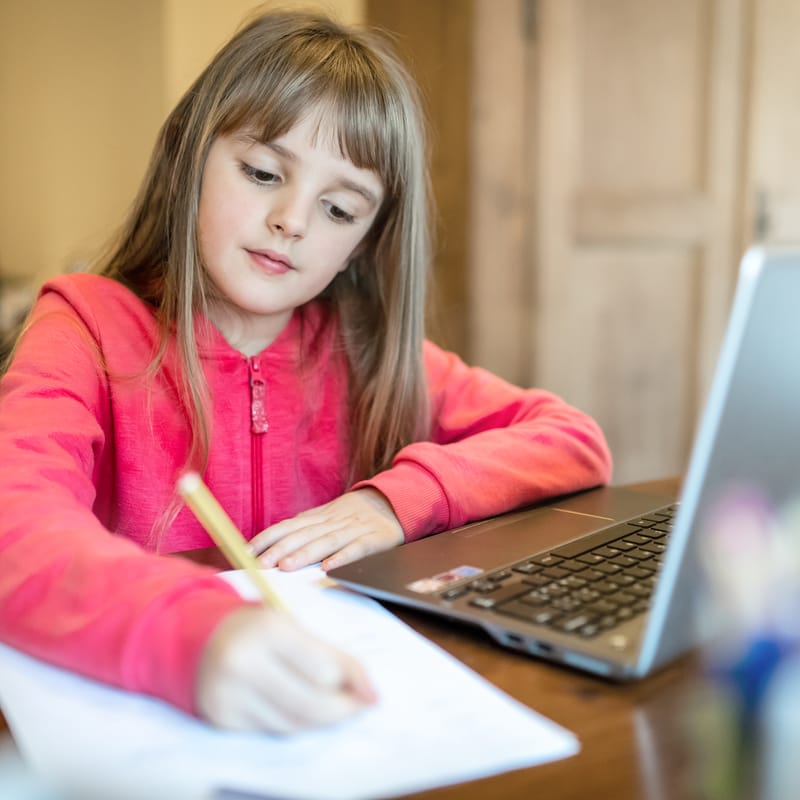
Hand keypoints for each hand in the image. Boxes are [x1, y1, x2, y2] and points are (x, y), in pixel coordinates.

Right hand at [196, 606, 375, 732]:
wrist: (197, 637)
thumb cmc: (256, 628)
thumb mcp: (290, 626)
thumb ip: (328, 654)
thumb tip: (368, 691)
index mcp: (267, 629)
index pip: (324, 668)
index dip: (354, 683)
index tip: (373, 694)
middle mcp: (244, 662)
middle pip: (311, 703)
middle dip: (343, 710)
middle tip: (359, 708)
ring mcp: (229, 694)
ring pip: (293, 724)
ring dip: (321, 720)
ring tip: (335, 709)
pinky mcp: (221, 719)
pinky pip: (271, 731)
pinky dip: (293, 724)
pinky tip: (301, 711)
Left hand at [249, 488, 403, 570]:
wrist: (395, 501)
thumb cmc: (356, 514)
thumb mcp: (328, 516)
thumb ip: (305, 529)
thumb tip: (272, 544)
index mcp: (320, 516)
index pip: (288, 526)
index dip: (267, 538)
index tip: (246, 552)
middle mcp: (333, 521)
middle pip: (303, 534)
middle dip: (280, 549)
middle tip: (260, 564)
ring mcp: (354, 529)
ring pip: (326, 541)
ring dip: (305, 554)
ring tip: (286, 566)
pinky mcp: (375, 540)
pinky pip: (357, 549)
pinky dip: (343, 557)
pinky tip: (329, 567)